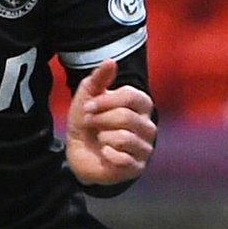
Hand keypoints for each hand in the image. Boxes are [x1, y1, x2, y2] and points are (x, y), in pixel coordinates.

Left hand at [65, 58, 155, 185]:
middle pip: (126, 117)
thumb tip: (111, 61)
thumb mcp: (87, 97)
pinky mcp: (137, 167)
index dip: (105, 100)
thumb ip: (98, 79)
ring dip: (103, 137)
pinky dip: (107, 154)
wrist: (79, 152)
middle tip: (90, 123)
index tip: (88, 106)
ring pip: (125, 137)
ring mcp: (145, 148)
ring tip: (100, 138)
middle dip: (100, 119)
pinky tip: (105, 153)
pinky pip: (123, 159)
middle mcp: (149, 126)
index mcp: (141, 105)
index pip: (131, 96)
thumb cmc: (88, 121)